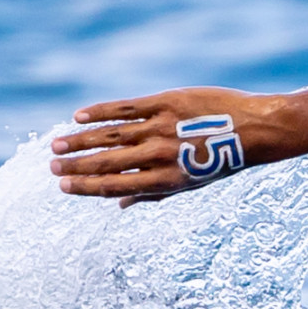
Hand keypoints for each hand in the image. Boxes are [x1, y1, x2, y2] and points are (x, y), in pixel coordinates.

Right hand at [52, 87, 284, 207]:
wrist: (256, 130)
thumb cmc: (223, 159)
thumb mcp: (192, 182)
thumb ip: (154, 193)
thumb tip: (120, 206)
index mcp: (166, 180)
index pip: (115, 186)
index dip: (86, 187)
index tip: (62, 185)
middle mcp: (161, 156)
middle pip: (107, 162)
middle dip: (76, 165)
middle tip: (51, 165)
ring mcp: (162, 128)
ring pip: (110, 134)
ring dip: (80, 140)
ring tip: (57, 143)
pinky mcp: (166, 103)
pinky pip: (126, 107)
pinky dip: (100, 112)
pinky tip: (79, 116)